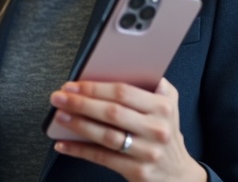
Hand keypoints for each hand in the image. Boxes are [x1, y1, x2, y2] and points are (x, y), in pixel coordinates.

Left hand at [49, 79, 206, 181]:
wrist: (178, 174)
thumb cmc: (164, 133)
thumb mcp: (168, 106)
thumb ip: (151, 85)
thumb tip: (114, 67)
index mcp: (162, 107)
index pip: (123, 92)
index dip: (94, 88)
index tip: (73, 85)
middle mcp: (157, 129)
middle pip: (112, 112)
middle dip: (81, 103)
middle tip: (59, 97)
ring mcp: (147, 151)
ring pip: (106, 135)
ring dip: (79, 124)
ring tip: (60, 116)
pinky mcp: (137, 171)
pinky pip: (103, 158)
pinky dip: (80, 150)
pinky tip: (64, 143)